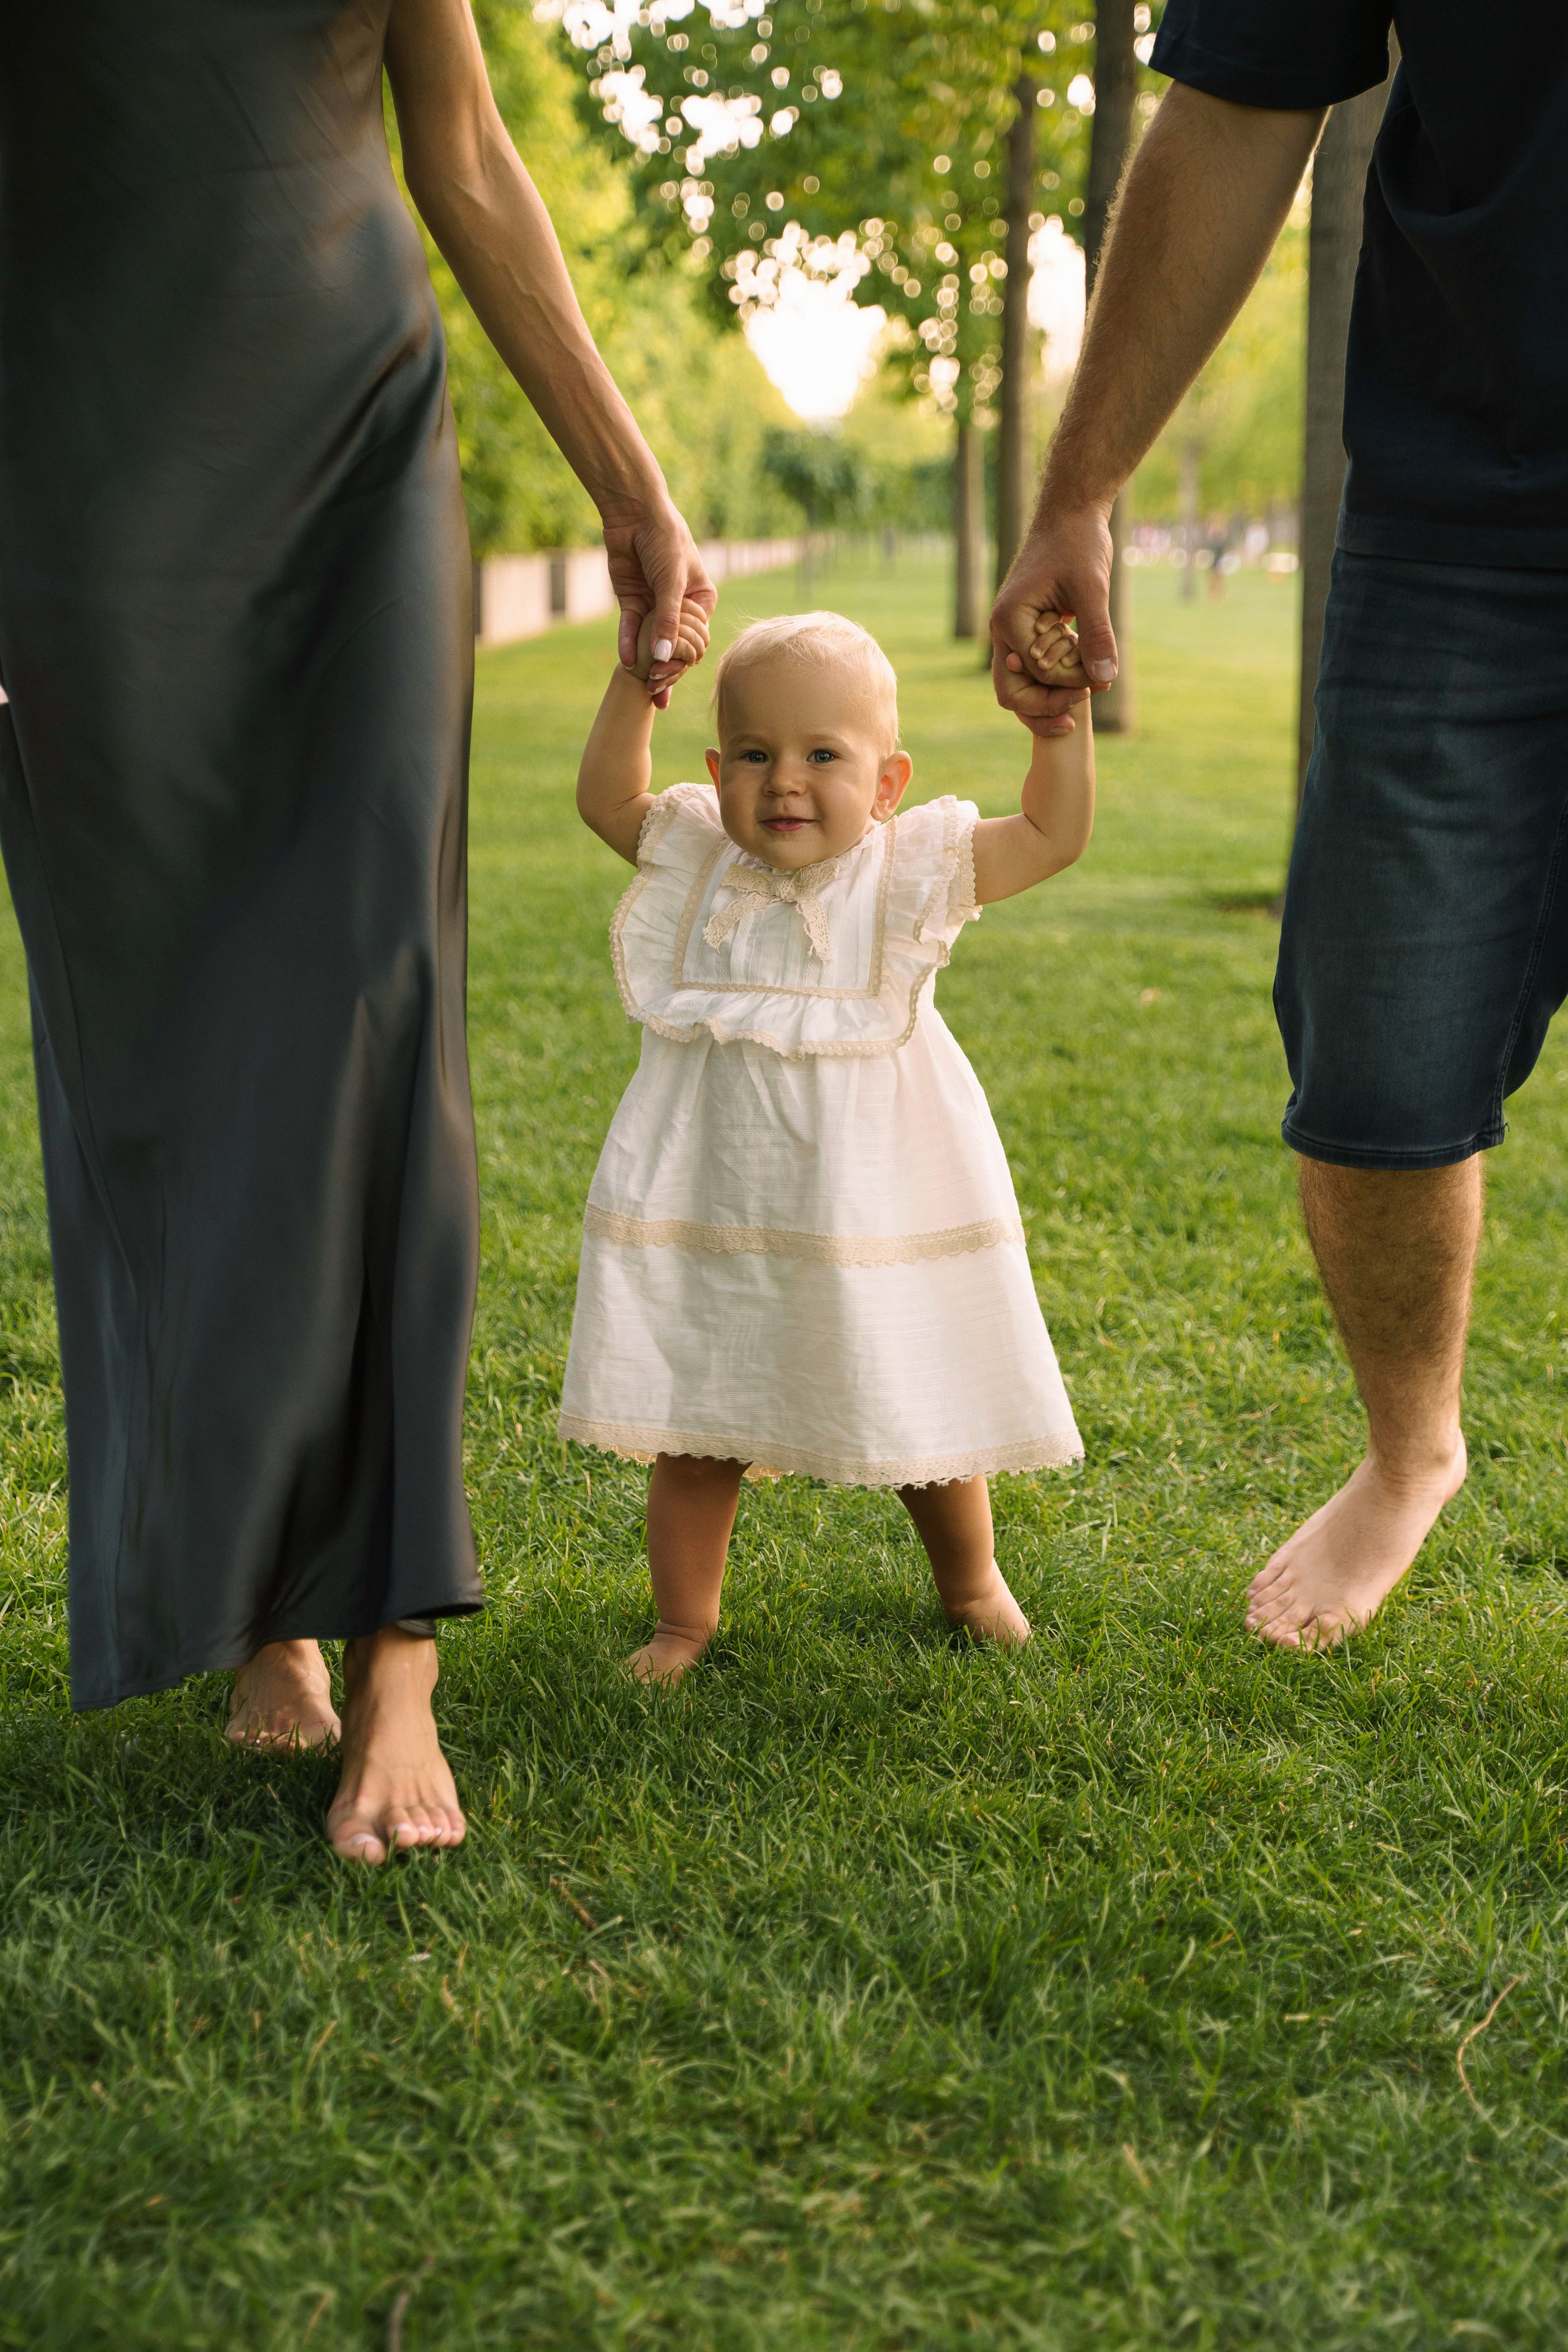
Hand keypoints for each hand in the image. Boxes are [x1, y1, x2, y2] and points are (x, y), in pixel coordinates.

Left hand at [602, 499, 717, 710]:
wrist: (635, 513)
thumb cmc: (665, 540)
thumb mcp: (671, 581)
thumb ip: (668, 619)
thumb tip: (662, 657)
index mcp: (700, 600)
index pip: (696, 639)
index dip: (684, 658)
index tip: (669, 671)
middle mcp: (680, 607)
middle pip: (674, 645)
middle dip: (666, 668)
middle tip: (655, 687)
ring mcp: (655, 606)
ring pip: (652, 642)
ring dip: (648, 665)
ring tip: (645, 688)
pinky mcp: (633, 601)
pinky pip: (631, 629)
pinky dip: (629, 644)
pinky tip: (627, 662)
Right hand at [991, 503, 1115, 735]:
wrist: (1071, 513)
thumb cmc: (1079, 542)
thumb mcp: (1093, 588)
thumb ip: (1097, 635)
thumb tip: (1105, 680)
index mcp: (1009, 620)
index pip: (1035, 673)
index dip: (1068, 684)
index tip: (1099, 681)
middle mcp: (1003, 630)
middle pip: (1013, 692)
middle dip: (1046, 707)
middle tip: (1080, 713)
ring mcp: (1013, 632)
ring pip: (1020, 685)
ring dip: (1049, 698)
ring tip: (1085, 701)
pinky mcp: (1028, 630)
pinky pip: (1033, 669)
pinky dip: (1055, 680)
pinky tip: (1084, 678)